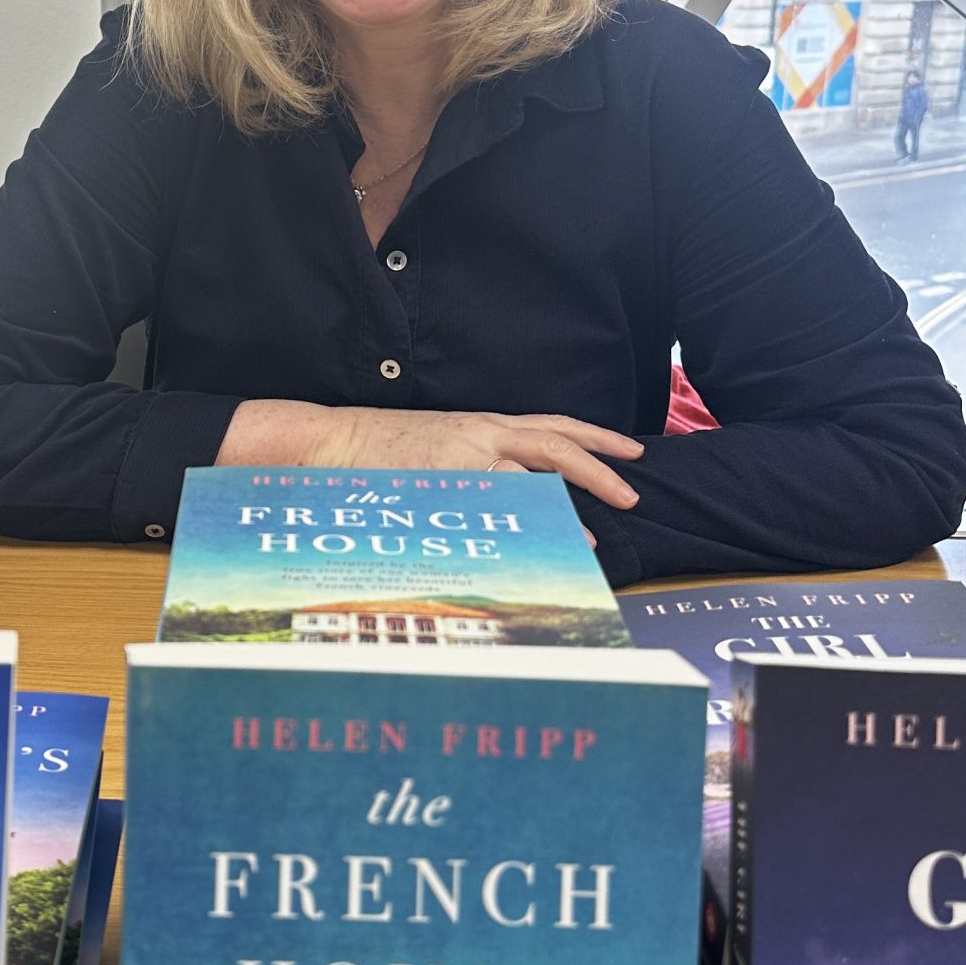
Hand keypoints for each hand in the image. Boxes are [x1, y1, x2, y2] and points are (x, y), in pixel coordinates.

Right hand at [218, 400, 640, 509]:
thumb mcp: (438, 443)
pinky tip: (541, 541)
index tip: (627, 448)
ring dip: (568, 505)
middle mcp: (483, 434)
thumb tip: (508, 488)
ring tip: (594, 535)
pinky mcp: (445, 483)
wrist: (333, 441)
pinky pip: (495, 504)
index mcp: (484, 423)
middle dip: (600, 467)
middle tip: (632, 493)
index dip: (594, 436)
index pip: (552, 425)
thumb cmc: (379, 446)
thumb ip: (474, 459)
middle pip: (557, 443)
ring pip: (533, 474)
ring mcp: (465, 458)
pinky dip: (524, 523)